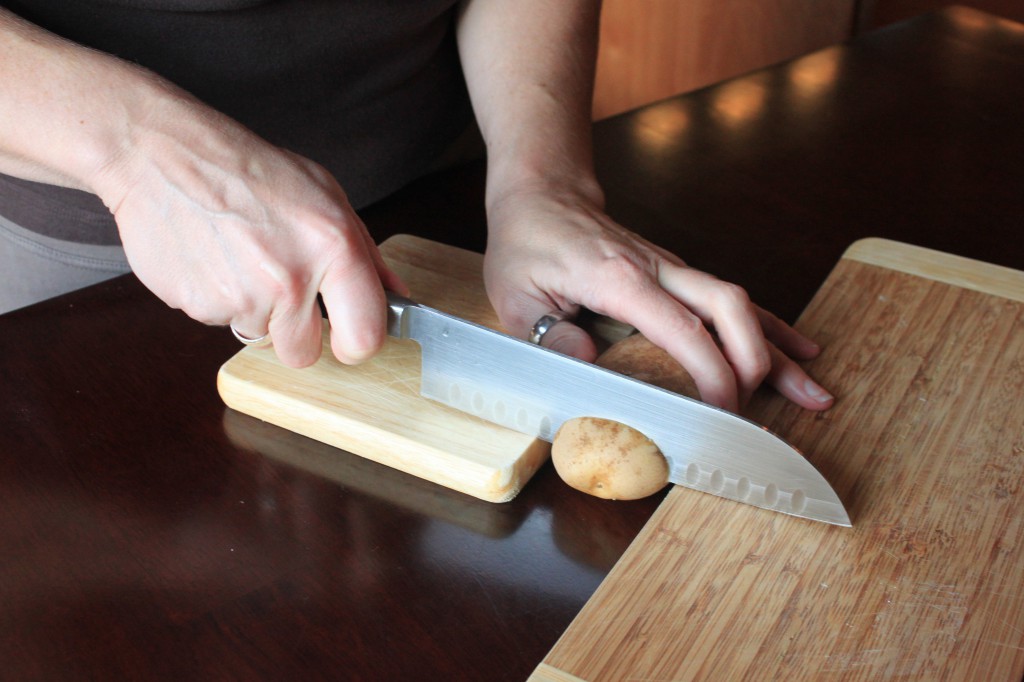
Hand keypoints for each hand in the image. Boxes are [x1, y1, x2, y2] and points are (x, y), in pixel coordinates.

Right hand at [94, 96, 404, 367]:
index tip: (348, 336)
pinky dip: (217, 299)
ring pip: (259, 338)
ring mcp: (242, 297)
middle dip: (296, 334)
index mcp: (333, 247)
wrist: (161, 155)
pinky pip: (220, 322)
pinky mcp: (200, 306)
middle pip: (305, 355)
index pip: (365, 337)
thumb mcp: (325, 194)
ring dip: (254, 311)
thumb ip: (366, 254)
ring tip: (241, 259)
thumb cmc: (249, 170)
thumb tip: (397, 296)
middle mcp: (291, 278)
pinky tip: (214, 259)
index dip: (357, 343)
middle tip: (282, 290)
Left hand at [482, 184, 833, 412]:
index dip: (709, 371)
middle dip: (755, 361)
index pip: (681, 328)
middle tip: (758, 412)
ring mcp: (674, 269)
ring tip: (813, 392)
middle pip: (729, 307)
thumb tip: (588, 365)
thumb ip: (550, 334)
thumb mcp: (516, 295)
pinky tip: (799, 350)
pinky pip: (732, 301)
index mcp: (619, 278)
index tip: (721, 411)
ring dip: (777, 350)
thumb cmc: (527, 244)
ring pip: (741, 305)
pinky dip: (769, 328)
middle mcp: (659, 269)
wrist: (543, 194)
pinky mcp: (680, 276)